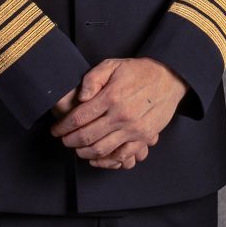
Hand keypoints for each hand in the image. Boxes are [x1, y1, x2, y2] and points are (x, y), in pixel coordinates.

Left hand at [50, 58, 187, 168]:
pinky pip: (122, 156)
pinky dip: (105, 161)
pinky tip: (95, 158)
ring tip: (76, 149)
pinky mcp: (144, 137)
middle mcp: (122, 115)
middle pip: (86, 136)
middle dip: (69, 141)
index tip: (56, 130)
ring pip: (101, 149)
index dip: (63, 127)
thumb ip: (92, 78)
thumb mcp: (112, 65)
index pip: (78, 118)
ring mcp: (134, 129)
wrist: (169, 79)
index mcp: (111, 97)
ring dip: (83, 152)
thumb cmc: (138, 72)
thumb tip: (80, 97)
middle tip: (63, 140)